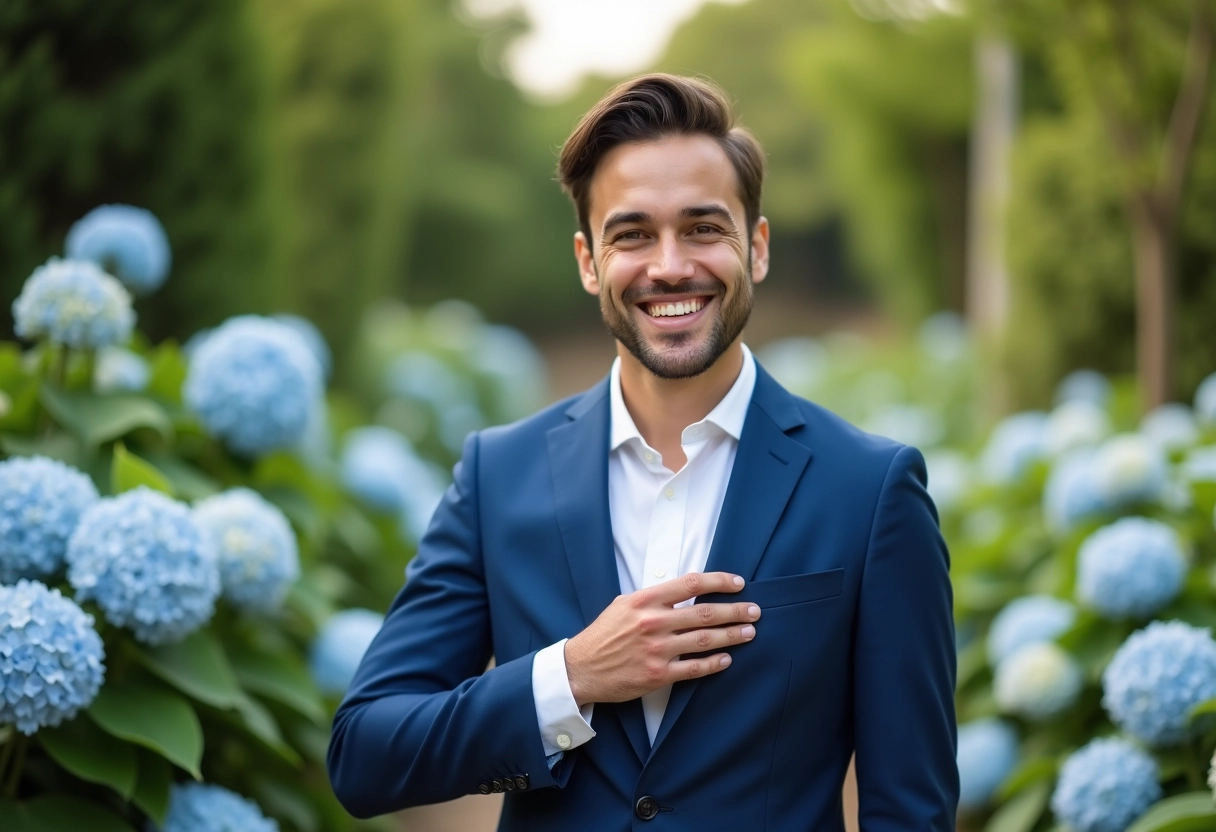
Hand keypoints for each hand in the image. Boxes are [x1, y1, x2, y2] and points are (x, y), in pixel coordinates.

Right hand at [564, 572, 761, 706]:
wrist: (581, 668)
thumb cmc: (604, 634)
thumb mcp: (624, 604)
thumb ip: (654, 597)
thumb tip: (687, 590)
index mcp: (645, 601)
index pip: (691, 584)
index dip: (719, 581)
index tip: (738, 583)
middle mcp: (653, 623)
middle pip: (706, 613)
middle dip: (735, 610)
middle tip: (754, 610)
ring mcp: (657, 650)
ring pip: (705, 640)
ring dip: (732, 635)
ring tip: (749, 632)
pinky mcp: (658, 675)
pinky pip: (694, 668)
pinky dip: (714, 663)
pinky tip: (727, 658)